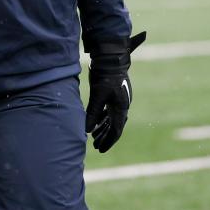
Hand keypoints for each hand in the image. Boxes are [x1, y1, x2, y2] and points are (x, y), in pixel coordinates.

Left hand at [85, 32, 146, 152]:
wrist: (110, 59)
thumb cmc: (104, 77)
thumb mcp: (97, 96)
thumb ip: (92, 113)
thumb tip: (87, 130)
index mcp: (121, 108)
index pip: (116, 131)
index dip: (108, 141)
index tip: (100, 150)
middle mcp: (122, 106)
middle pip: (114, 127)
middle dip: (105, 137)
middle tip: (95, 147)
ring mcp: (118, 101)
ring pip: (111, 119)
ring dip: (103, 128)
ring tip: (94, 138)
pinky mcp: (113, 95)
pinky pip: (108, 111)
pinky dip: (102, 118)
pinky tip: (95, 123)